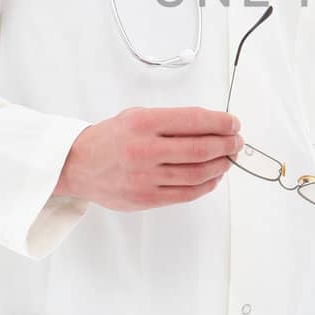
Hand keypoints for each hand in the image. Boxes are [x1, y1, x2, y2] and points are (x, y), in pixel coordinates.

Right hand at [52, 106, 243, 209]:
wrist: (78, 165)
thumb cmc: (111, 138)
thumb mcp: (137, 115)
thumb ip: (171, 120)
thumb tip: (212, 125)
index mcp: (143, 123)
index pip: (194, 120)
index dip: (221, 122)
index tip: (233, 123)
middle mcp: (144, 150)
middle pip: (201, 149)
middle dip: (227, 145)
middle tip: (236, 142)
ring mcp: (145, 177)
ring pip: (197, 173)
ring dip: (220, 166)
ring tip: (228, 159)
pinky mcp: (145, 198)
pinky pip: (186, 194)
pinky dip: (206, 185)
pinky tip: (213, 177)